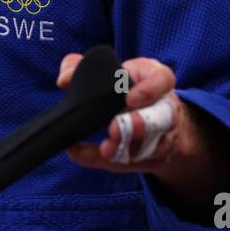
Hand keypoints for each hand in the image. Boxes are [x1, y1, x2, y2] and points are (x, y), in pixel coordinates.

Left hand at [56, 53, 197, 172]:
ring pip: (153, 147)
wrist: (147, 112)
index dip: (150, 89)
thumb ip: (80, 67)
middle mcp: (165, 108)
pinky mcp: (155, 157)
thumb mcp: (107, 70)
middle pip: (162, 119)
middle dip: (140, 126)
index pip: (163, 80)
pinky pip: (137, 163)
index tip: (130, 98)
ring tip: (105, 149)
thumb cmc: (124, 87)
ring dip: (127, 149)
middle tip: (114, 128)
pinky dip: (114, 161)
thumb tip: (64, 81)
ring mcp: (164, 135)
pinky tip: (93, 155)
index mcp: (156, 79)